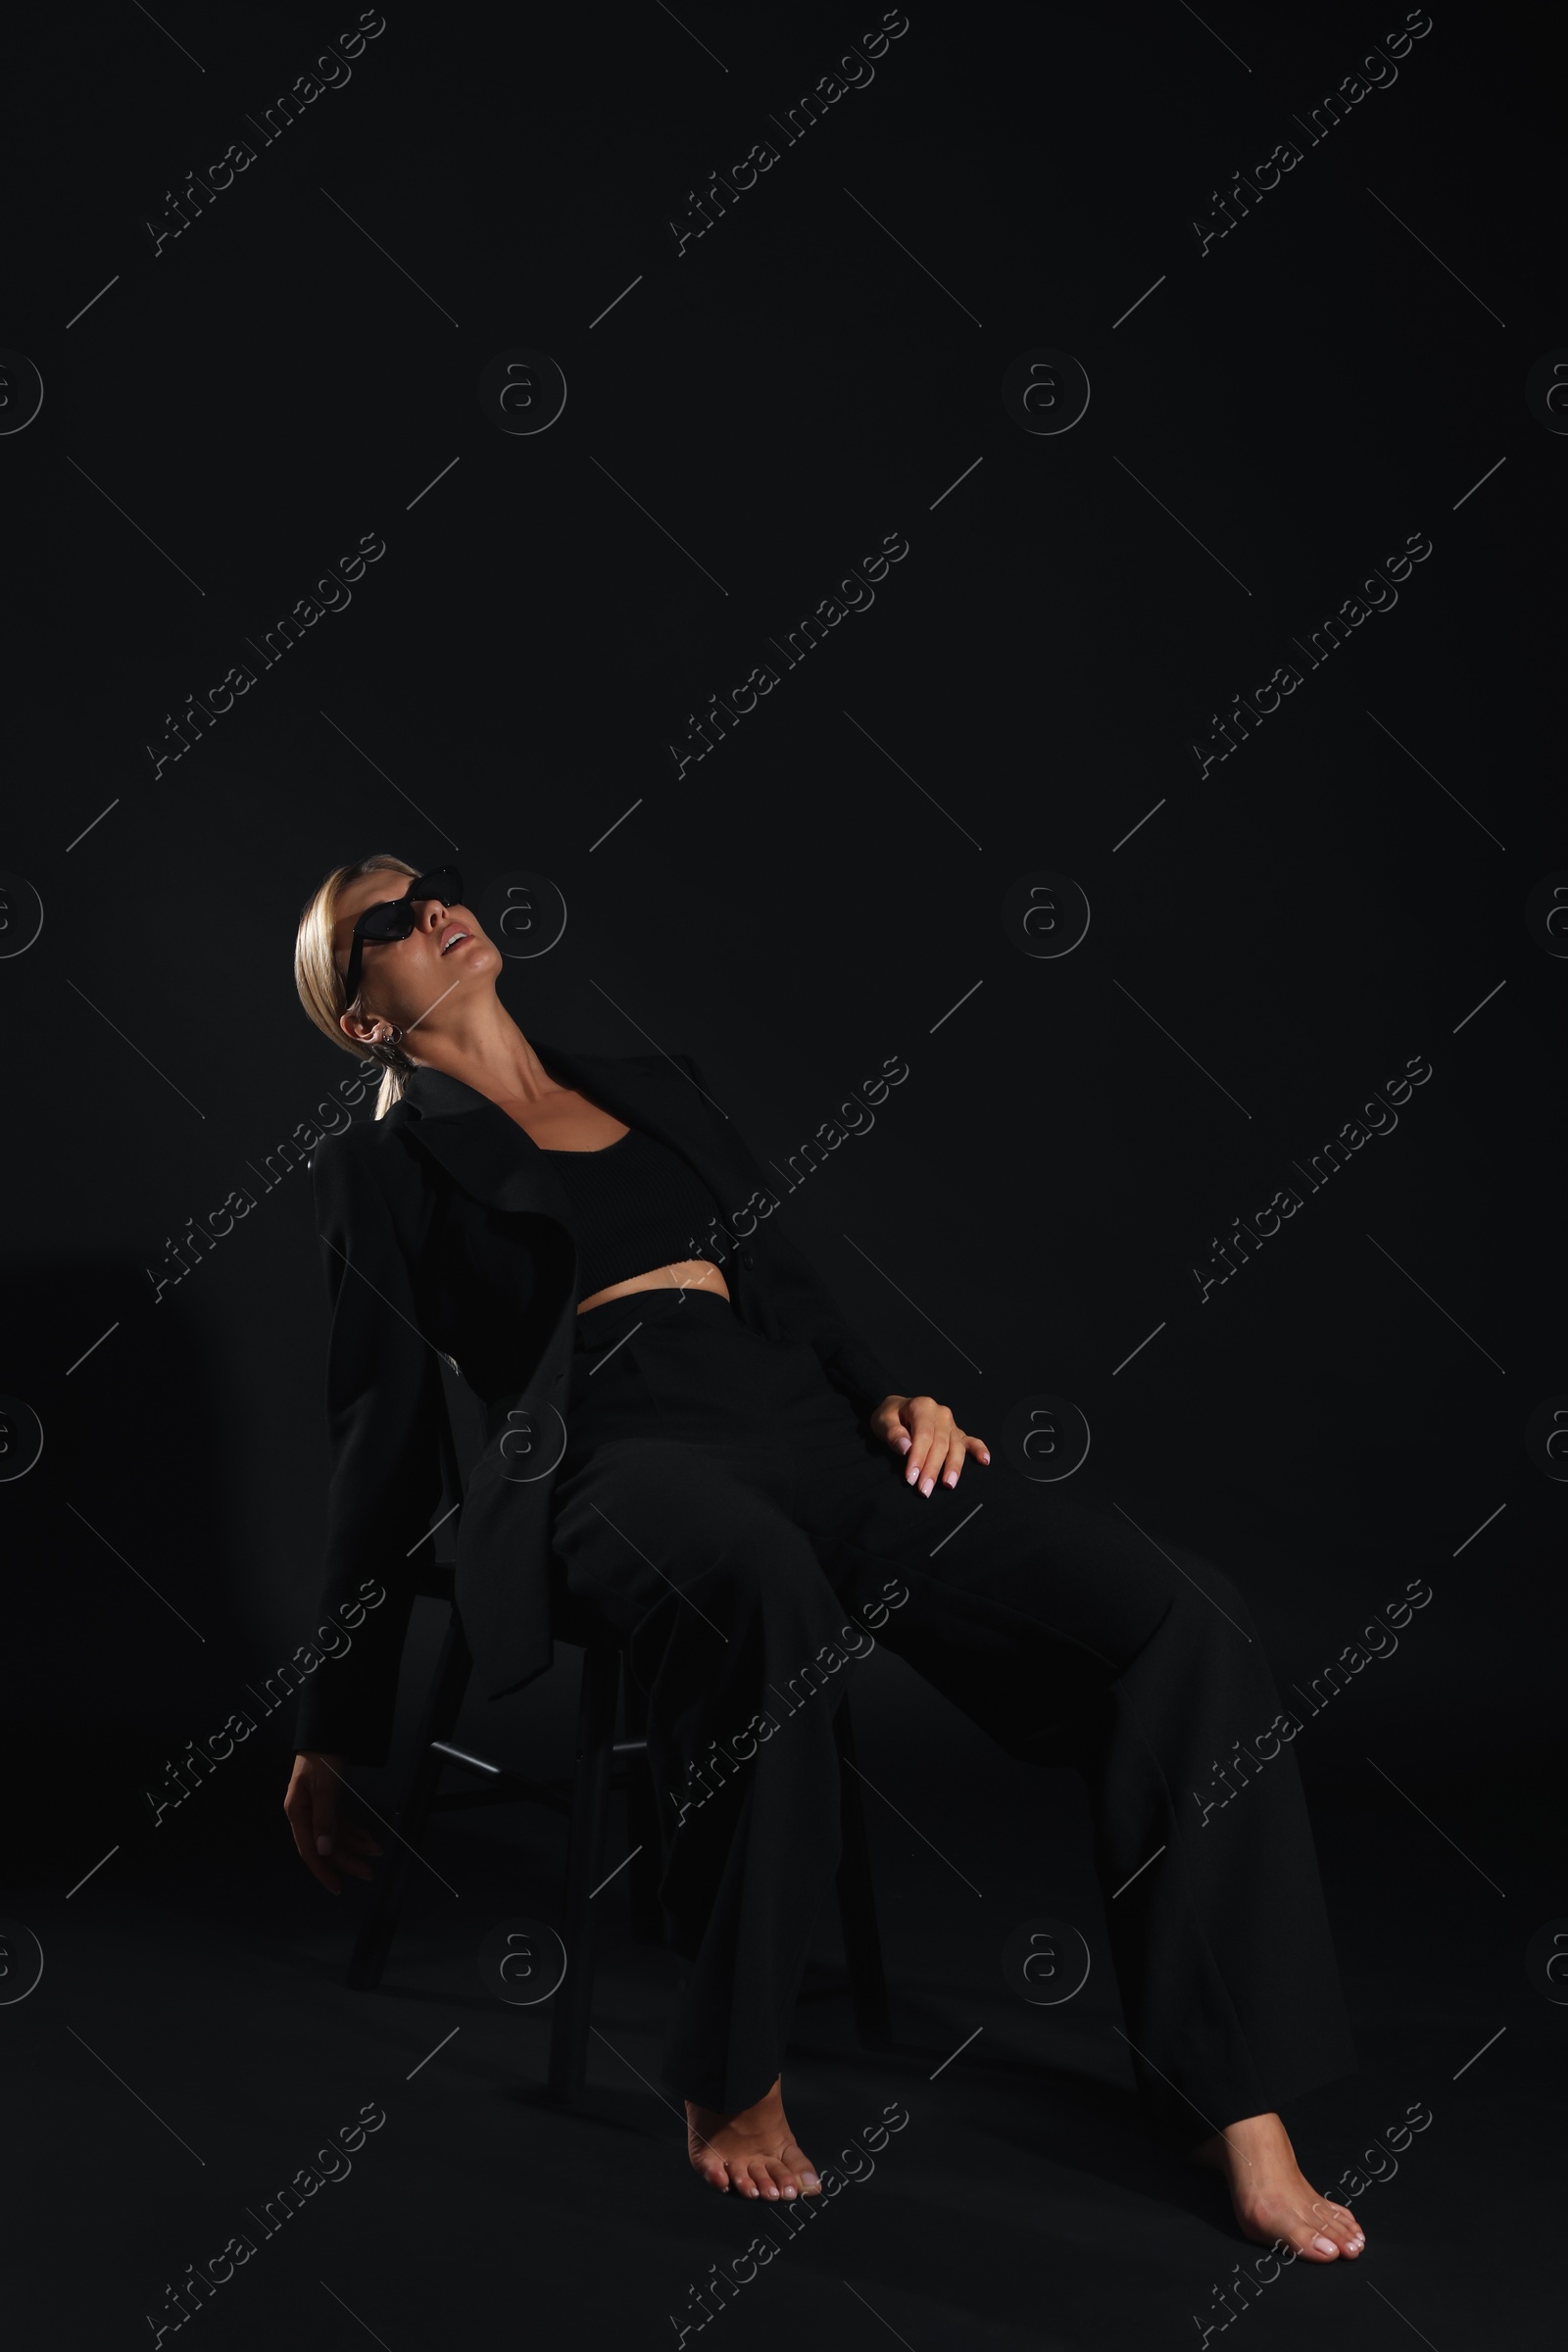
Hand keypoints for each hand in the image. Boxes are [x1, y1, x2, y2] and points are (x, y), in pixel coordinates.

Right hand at [284, 1751, 382, 1894]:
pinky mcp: (327, 1801)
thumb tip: (325, 1850)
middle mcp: (305, 1814)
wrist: (326, 1733)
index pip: (309, 1850)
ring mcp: (317, 1808)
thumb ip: (324, 1819)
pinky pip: (340, 1823)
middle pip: (326, 1845)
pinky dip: (353, 1831)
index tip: (337, 1886)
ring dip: (355, 1844)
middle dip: (347, 1859)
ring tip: (375, 1851)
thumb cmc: (320, 1757)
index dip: (323, 1870)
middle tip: (367, 1872)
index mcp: (297, 1812)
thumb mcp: (324, 1788)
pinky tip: (366, 1837)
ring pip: (335, 1835)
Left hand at [869, 1394, 990, 1496]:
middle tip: (924, 1490)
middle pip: (940, 1444)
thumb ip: (892, 1433)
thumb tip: (906, 1448)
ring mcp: (951, 1423)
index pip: (923, 1435)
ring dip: (953, 1467)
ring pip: (956, 1446)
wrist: (898, 1409)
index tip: (911, 1478)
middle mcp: (940, 1413)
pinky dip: (979, 1450)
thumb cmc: (890, 1417)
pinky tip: (985, 1461)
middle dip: (932, 1469)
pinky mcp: (956, 1433)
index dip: (918, 1457)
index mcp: (922, 1406)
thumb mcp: (882, 1421)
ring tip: (948, 1485)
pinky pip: (971, 1441)